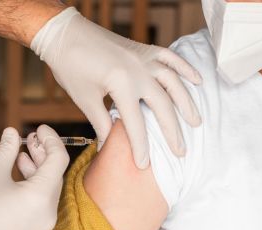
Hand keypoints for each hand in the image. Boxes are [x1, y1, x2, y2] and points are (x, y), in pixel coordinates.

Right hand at [0, 125, 68, 229]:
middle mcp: (49, 214)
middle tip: (29, 141)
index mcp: (40, 197)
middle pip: (55, 176)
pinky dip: (35, 192)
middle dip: (43, 155)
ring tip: (21, 158)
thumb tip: (12, 133)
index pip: (58, 160)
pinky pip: (42, 208)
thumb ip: (6, 152)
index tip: (39, 129)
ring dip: (38, 173)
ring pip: (48, 193)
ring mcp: (44, 228)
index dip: (51, 140)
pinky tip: (19, 182)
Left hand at [30, 7, 201, 168]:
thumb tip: (108, 147)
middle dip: (172, 131)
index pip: (136, 123)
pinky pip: (171, 57)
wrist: (64, 32)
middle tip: (181, 151)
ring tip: (195, 122)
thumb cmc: (70, 66)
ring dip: (186, 103)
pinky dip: (185, 68)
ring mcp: (144, 57)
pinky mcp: (144, 49)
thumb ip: (101, 123)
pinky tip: (197, 81)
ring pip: (173, 82)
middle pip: (162, 106)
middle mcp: (138, 70)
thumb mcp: (85, 99)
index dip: (141, 146)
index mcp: (121, 84)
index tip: (144, 164)